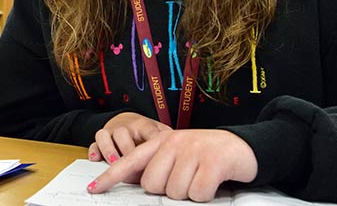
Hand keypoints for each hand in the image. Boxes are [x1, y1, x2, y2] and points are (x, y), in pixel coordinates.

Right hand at [88, 112, 169, 164]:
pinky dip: (94, 151)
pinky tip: (96, 159)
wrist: (125, 119)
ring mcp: (111, 131)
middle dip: (127, 152)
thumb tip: (181, 152)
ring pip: (104, 136)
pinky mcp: (101, 138)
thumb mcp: (158, 130)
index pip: (147, 133)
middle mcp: (125, 126)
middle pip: (123, 135)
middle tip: (133, 169)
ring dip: (109, 150)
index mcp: (142, 124)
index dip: (150, 147)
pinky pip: (93, 142)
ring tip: (114, 163)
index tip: (156, 160)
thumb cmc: (144, 130)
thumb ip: (167, 139)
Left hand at [88, 129, 258, 202]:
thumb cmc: (207, 156)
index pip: (129, 161)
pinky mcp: (213, 162)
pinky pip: (197, 194)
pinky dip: (206, 195)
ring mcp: (193, 151)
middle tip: (187, 179)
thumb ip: (159, 166)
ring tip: (202, 178)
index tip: (93, 189)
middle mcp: (174, 143)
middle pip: (153, 185)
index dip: (110, 176)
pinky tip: (213, 182)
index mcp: (161, 142)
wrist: (243, 146)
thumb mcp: (180, 155)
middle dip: (168, 190)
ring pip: (175, 192)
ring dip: (190, 193)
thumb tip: (139, 186)